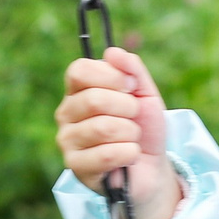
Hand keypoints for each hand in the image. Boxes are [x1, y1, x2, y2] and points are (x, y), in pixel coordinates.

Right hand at [54, 46, 181, 218]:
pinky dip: (130, 153)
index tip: (131, 87)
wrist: (152, 167)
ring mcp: (67, 140)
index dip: (110, 76)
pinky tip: (130, 156)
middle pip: (94, 99)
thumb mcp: (145, 93)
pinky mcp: (75, 167)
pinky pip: (107, 154)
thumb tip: (112, 51)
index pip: (79, 70)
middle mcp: (66, 113)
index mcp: (78, 91)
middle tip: (135, 117)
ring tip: (132, 138)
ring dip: (131, 133)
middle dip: (127, 107)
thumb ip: (132, 69)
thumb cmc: (144, 128)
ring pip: (103, 127)